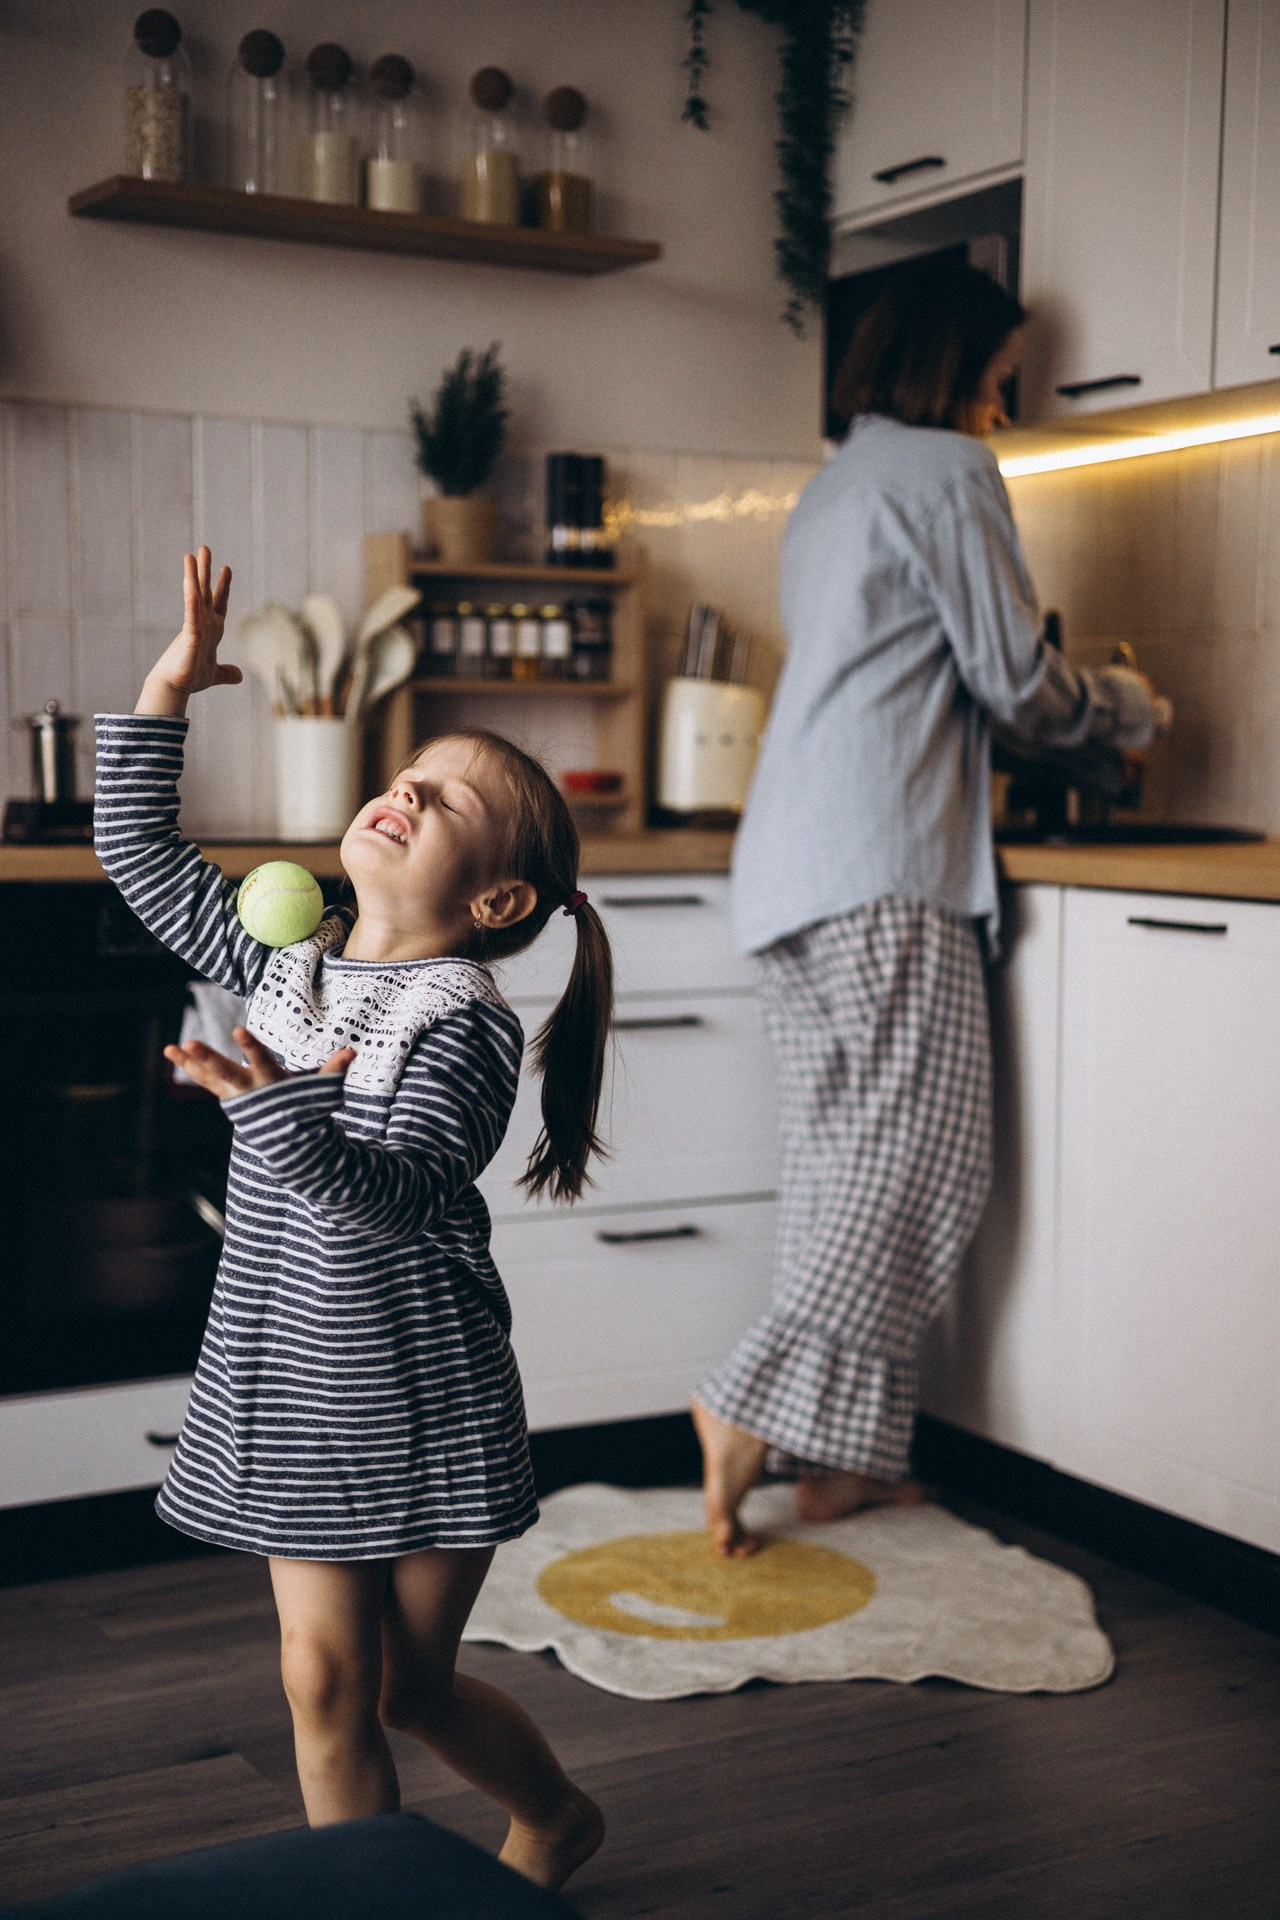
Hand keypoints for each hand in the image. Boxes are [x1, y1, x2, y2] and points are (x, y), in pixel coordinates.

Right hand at [137, 547, 239, 716]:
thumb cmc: (191, 678)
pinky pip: (191, 614)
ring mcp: (195, 626)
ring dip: (193, 575)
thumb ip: (226, 672)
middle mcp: (202, 622)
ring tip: (190, 555)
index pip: (218, 602)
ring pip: (194, 596)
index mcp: (211, 629)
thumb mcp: (215, 674)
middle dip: (204, 570)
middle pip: (204, 590)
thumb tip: (238, 676)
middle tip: (204, 548)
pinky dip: (192, 599)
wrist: (176, 687)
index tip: (226, 568)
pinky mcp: (190, 635)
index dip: (223, 586)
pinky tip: (191, 585)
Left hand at [164, 1026, 355, 1099]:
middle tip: (189, 1042)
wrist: (291, 1145)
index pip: (262, 1061)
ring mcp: (235, 1096)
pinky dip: (189, 1067)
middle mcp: (250, 1090)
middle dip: (208, 1058)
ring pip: (209, 1077)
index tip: (238, 1030)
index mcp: (272, 1083)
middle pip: (226, 1072)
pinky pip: (205, 1081)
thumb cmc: (307, 1111)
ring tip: (170, 1047)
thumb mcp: (321, 1092)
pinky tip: (173, 1052)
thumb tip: (352, 1052)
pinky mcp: (227, 1097)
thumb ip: (333, 1070)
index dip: (250, 1047)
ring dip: (189, 1062)